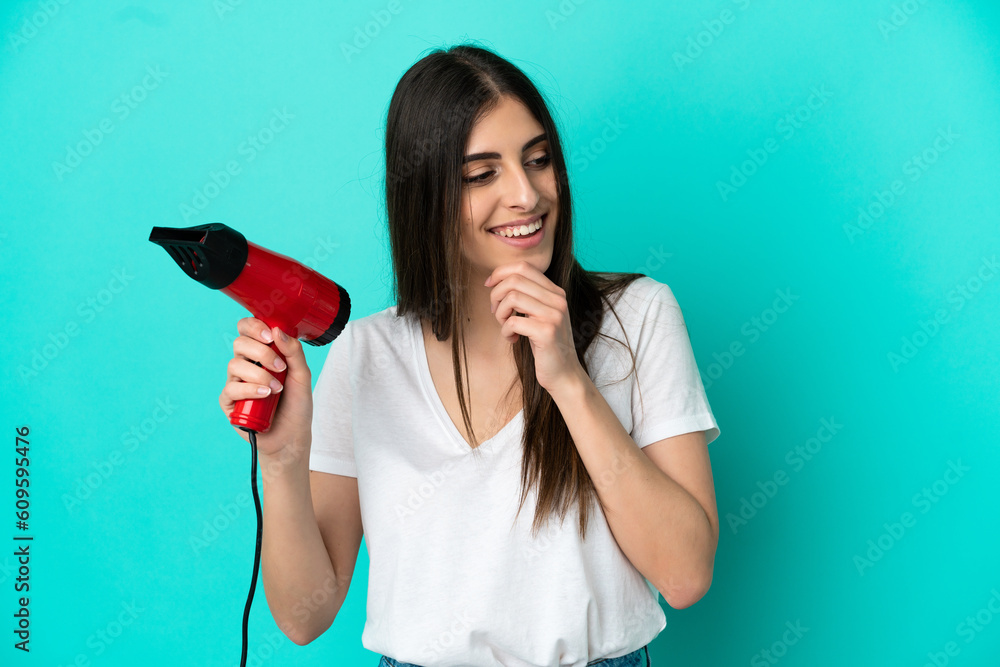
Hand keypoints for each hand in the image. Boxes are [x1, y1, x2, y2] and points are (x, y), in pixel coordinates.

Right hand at [219, 317, 313, 464]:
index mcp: (262, 354)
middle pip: (240, 343)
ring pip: (234, 365)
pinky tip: (265, 396)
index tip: (269, 336)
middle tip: (280, 366)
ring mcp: (236, 383)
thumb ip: (294, 352)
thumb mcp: (302, 376)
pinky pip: (231, 388)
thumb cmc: (296, 405)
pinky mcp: (230, 402)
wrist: (292, 436)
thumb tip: (278, 330)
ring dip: (259, 375)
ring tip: (276, 389)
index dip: (254, 326)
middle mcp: (247, 365)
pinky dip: (249, 390)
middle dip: (262, 352)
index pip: (248, 329)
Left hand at [485, 261, 585, 395]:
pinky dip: (505, 331)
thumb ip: (527, 297)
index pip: (523, 266)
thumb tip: (497, 280)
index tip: (489, 285)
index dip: (500, 273)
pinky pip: (512, 322)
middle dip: (496, 294)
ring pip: (512, 298)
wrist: (564, 374)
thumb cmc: (545, 345)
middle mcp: (557, 299)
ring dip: (500, 313)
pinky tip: (512, 339)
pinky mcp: (547, 332)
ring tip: (505, 327)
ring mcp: (554, 315)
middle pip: (514, 279)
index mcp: (555, 292)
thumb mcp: (538, 315)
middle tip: (496, 312)